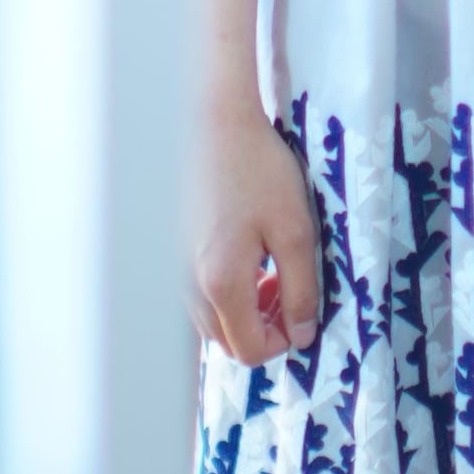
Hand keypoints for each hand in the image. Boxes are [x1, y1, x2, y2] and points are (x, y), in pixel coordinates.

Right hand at [190, 94, 322, 365]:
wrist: (213, 123)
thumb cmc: (257, 169)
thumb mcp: (296, 230)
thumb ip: (302, 289)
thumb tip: (302, 335)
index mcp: (220, 282)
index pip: (249, 350)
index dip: (283, 341)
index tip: (301, 309)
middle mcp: (189, 284)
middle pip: (227, 342)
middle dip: (264, 326)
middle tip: (288, 286)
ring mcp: (175, 270)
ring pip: (212, 320)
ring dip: (245, 310)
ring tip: (270, 268)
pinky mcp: (172, 253)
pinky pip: (199, 295)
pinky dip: (225, 291)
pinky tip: (245, 254)